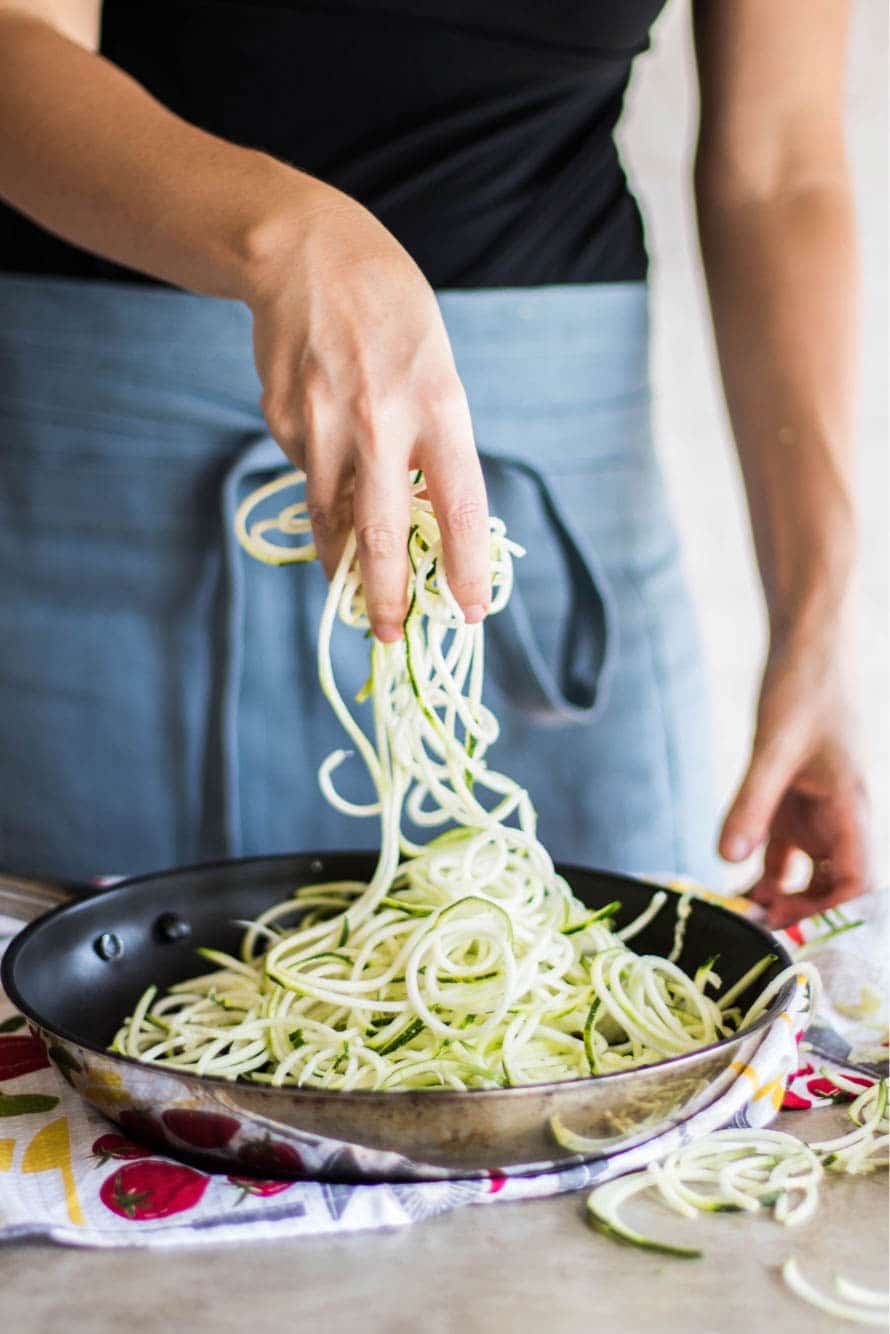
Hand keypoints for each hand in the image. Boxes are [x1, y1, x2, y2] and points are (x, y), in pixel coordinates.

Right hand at [243, 180, 489, 640]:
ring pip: (331, 518)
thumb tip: (426, 523)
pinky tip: (325, 452)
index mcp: (438, 405)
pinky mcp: (282, 421)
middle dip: (388, 596)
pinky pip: (306, 473)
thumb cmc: (392, 315)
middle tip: (389, 636)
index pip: (459, 507)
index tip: (467, 613)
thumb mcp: (437, 370)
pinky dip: (320, 485)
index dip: (464, 568)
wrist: (306, 253)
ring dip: (342, 563)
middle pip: (382, 534)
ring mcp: (323, 423)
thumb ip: (435, 444)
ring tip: (353, 589)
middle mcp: (380, 421)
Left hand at [719, 634, 869, 927]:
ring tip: (737, 918)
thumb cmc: (804, 688)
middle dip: (798, 917)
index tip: (789, 931)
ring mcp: (817, 814)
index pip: (858, 883)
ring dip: (777, 901)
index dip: (832, 916)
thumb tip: (727, 859)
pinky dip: (761, 875)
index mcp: (852, 810)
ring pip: (805, 877)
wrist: (807, 646)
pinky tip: (731, 888)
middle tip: (750, 934)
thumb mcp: (772, 749)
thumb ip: (750, 804)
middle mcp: (841, 820)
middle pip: (831, 890)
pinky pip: (783, 855)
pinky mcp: (794, 804)